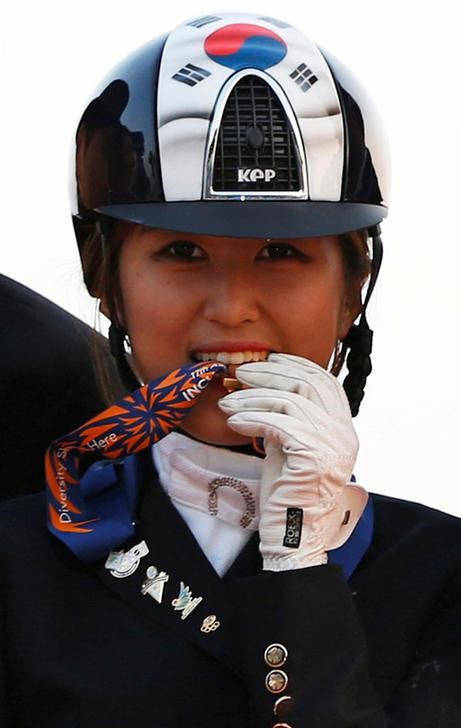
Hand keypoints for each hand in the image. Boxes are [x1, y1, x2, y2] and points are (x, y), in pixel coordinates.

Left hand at [218, 354, 366, 570]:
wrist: (292, 535)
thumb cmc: (286, 491)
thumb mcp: (289, 445)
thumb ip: (287, 417)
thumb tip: (261, 386)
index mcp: (343, 428)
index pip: (325, 381)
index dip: (296, 365)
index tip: (268, 359)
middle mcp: (344, 433)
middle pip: (308, 383)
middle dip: (271, 373)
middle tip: (240, 373)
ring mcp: (333, 445)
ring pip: (290, 401)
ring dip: (252, 397)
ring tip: (227, 402)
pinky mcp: (315, 457)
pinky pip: (278, 424)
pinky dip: (251, 418)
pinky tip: (233, 421)